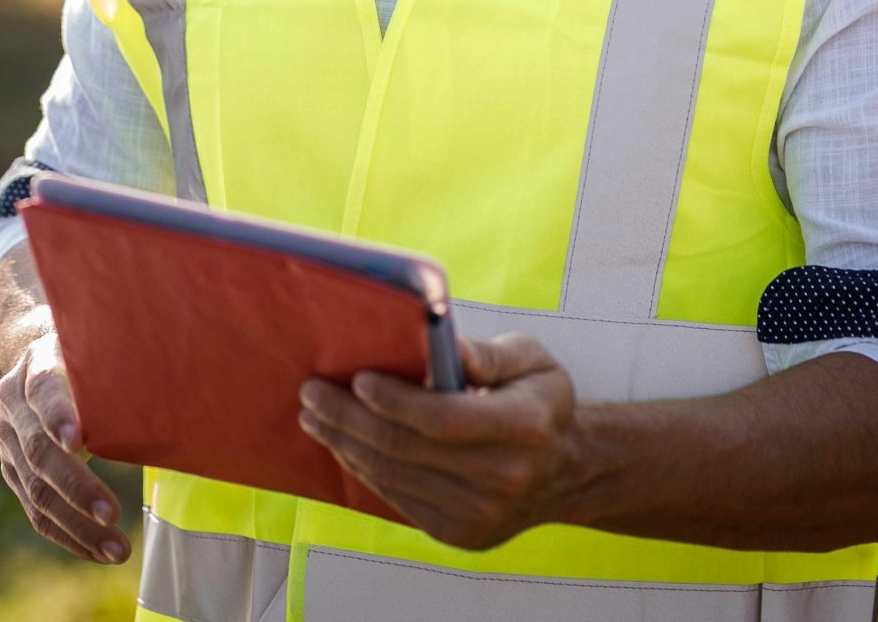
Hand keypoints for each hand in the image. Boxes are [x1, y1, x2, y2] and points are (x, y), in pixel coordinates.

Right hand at [0, 327, 128, 562]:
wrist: (41, 357)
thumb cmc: (93, 354)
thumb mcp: (105, 349)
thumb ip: (128, 370)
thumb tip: (183, 399)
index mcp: (37, 362)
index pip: (44, 388)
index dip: (58, 414)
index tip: (77, 440)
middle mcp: (14, 402)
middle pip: (39, 450)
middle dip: (76, 486)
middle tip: (111, 514)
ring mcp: (9, 439)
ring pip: (36, 489)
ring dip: (76, 524)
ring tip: (117, 550)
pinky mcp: (13, 469)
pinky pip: (35, 510)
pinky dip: (68, 535)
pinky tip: (98, 553)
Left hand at [298, 332, 581, 550]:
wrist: (565, 471)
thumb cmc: (539, 402)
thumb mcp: (532, 360)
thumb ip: (488, 353)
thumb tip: (443, 343)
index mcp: (523, 426)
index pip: (442, 417)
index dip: (394, 400)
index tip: (356, 379)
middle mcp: (503, 476)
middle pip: (405, 448)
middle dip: (349, 418)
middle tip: (312, 391)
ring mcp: (480, 513)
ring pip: (394, 477)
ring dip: (345, 445)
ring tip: (314, 416)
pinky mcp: (460, 533)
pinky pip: (398, 499)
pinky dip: (364, 470)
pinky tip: (344, 445)